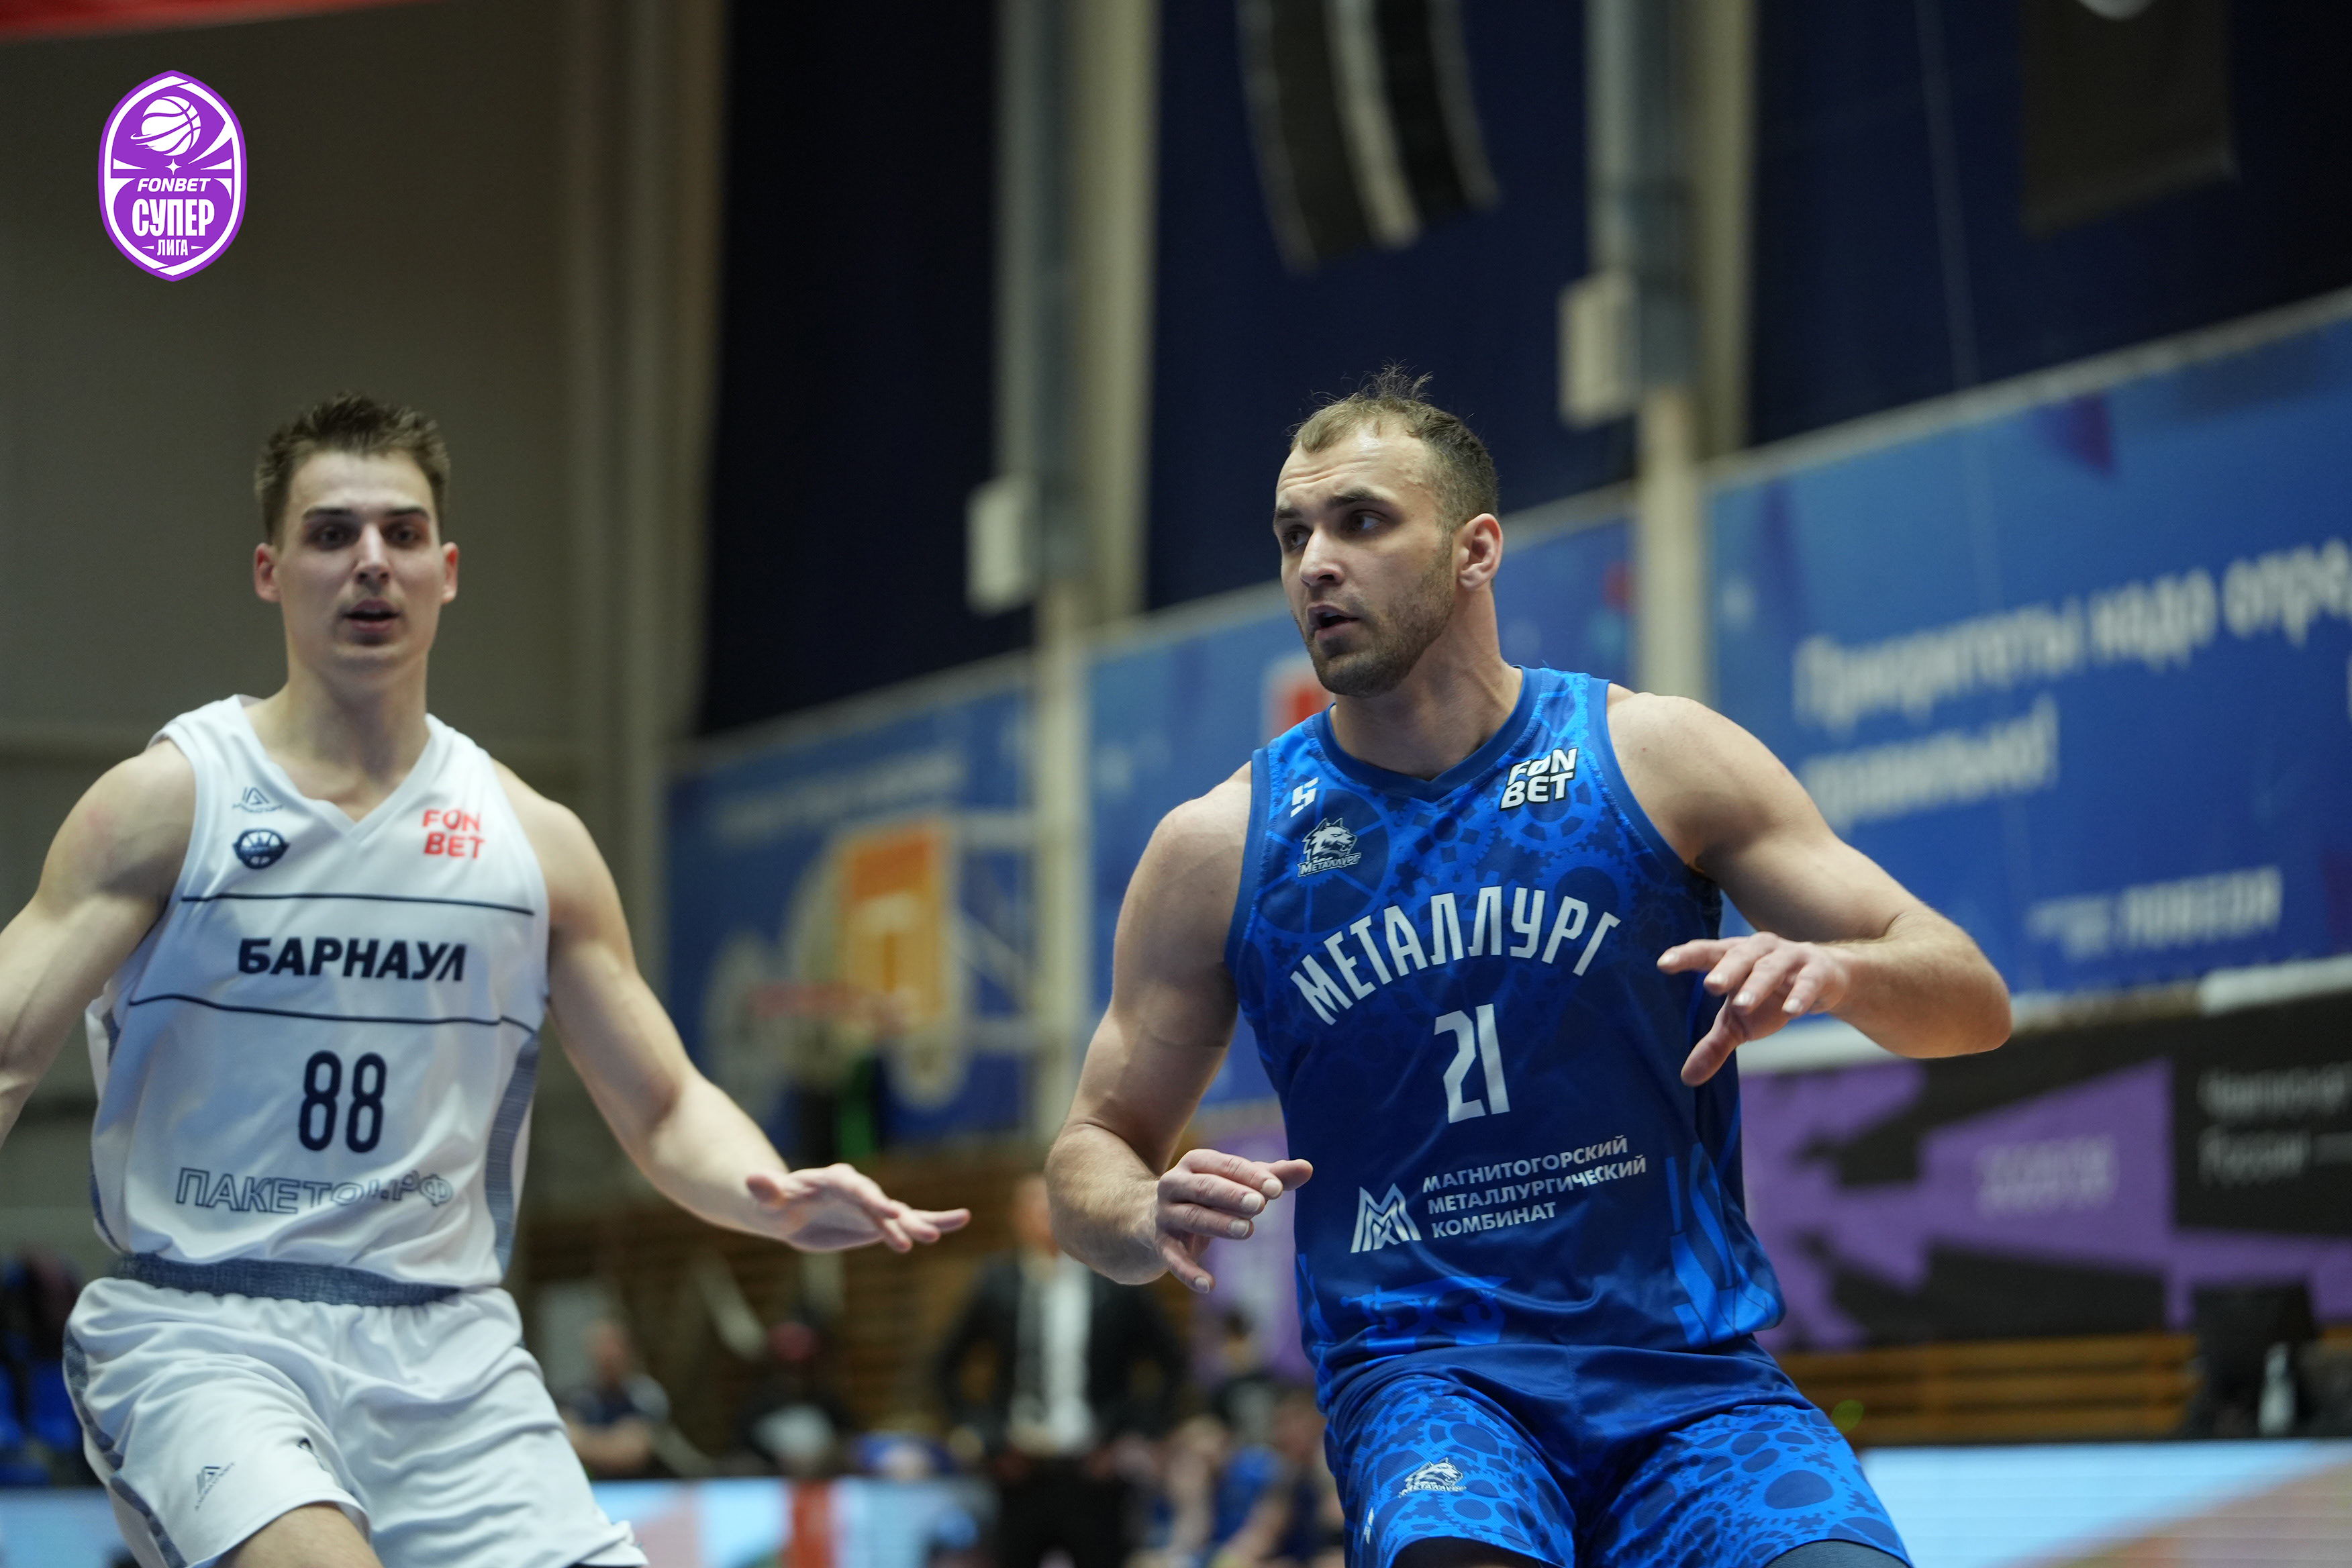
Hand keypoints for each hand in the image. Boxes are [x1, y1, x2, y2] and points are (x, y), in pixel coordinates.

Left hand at [745, 1164, 970, 1252]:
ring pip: (901, 1212)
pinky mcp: (876, 1220)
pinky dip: (931, 1220)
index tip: (889, 1213)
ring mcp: (869, 1205)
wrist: (782, 1208)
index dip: (871, 1199)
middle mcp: (856, 1189)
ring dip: (921, 1222)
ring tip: (949, 1227)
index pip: (854, 1187)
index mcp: (832, 1179)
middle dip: (901, 1217)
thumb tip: (751, 1180)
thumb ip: (765, 1189)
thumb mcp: (765, 1199)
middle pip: (882, 1201)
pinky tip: (958, 1221)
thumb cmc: (771, 1201)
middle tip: (922, 1233)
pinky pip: (907, 1221)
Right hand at [1150, 1148, 1311, 1292]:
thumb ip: (1271, 1176)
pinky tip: (1209, 1286)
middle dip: (1232, 1195)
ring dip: (1218, 1224)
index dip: (1251, 1176)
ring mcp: (1165, 1214)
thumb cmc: (1208, 1195)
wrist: (1150, 1216)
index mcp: (1196, 1162)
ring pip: (1192, 1218)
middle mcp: (1175, 1183)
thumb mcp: (1236, 1183)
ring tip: (1247, 1230)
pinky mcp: (1161, 1243)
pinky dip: (1189, 1273)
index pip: (1226, 1165)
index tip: (1277, 1189)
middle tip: (1260, 1205)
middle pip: (1205, 1187)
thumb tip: (1307, 1168)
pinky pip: (1173, 1258)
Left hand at [1658, 932, 1851, 1085]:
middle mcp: (1759, 950)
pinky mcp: (1817, 971)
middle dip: (1725, 971)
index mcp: (1734, 955)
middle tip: (1710, 987)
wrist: (1826, 979)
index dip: (1686, 956)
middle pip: (1739, 956)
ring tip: (1742, 1006)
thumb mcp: (1739, 1021)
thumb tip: (1687, 1079)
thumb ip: (1714, 1045)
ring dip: (1756, 985)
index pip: (1707, 953)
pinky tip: (1792, 1012)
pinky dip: (1800, 995)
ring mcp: (1790, 958)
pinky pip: (1807, 982)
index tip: (1663, 963)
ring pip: (1770, 968)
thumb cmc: (1770, 997)